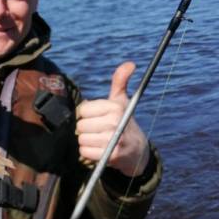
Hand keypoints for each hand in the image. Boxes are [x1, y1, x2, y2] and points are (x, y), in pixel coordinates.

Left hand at [76, 61, 149, 176]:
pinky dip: (89, 153)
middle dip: (87, 129)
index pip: (83, 109)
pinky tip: (100, 150)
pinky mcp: (112, 155)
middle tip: (99, 131)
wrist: (138, 152)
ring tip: (100, 141)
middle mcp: (115, 121)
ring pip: (82, 139)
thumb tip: (130, 63)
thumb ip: (120, 81)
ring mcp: (114, 139)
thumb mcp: (122, 101)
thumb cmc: (124, 122)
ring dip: (87, 142)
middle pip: (81, 125)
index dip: (87, 115)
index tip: (98, 118)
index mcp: (115, 106)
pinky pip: (85, 152)